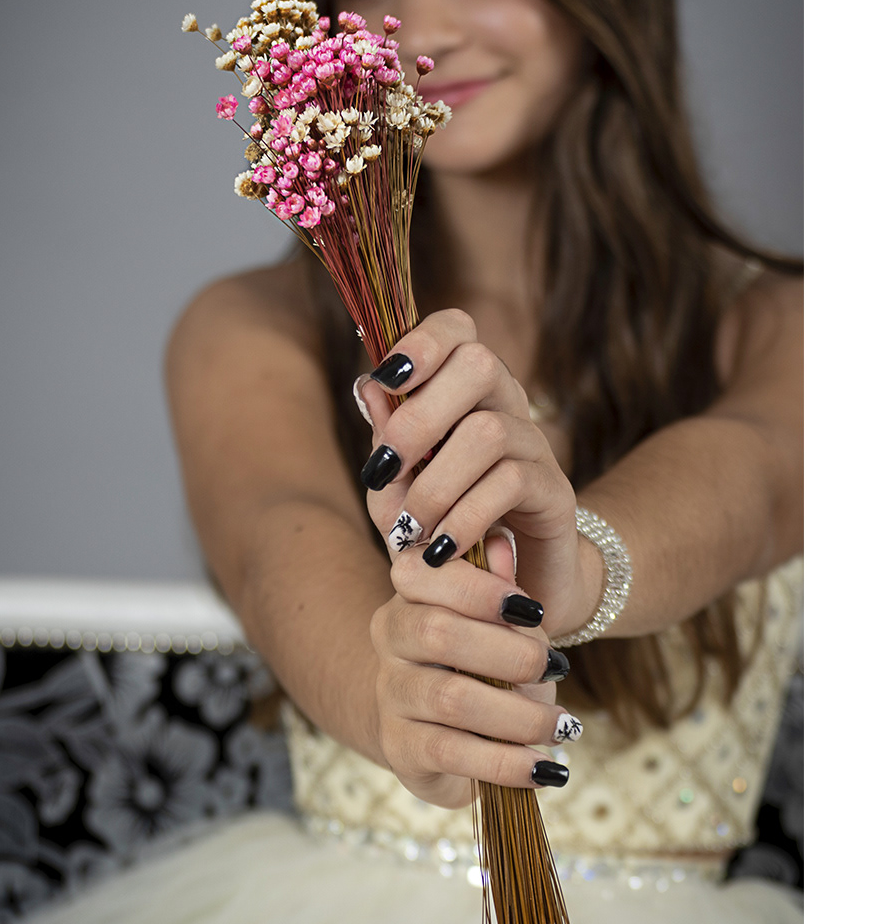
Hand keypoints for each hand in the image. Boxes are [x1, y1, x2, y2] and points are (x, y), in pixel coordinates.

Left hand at [355, 309, 599, 640]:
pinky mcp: (555, 491)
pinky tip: (440, 547)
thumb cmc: (439, 527)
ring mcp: (535, 445)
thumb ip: (387, 439)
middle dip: (419, 417)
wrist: (500, 593)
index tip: (385, 378)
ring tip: (409, 528)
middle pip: (479, 364)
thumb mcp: (399, 487)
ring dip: (435, 484)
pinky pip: (511, 483)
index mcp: (466, 391)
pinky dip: (464, 516)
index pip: (458, 329)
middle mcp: (507, 405)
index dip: (423, 341)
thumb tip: (368, 385)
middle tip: (382, 472)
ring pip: (488, 432)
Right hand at [368, 531, 579, 807]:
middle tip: (558, 668)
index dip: (478, 587)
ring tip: (564, 725)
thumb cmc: (482, 665)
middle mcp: (390, 640)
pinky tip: (547, 767)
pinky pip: (454, 753)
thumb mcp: (501, 625)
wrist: (443, 732)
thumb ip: (501, 588)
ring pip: (451, 697)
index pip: (423, 574)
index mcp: (410, 595)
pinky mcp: (401, 749)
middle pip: (437, 632)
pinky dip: (509, 762)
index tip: (533, 610)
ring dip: (520, 714)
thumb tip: (501, 544)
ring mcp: (390, 695)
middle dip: (509, 652)